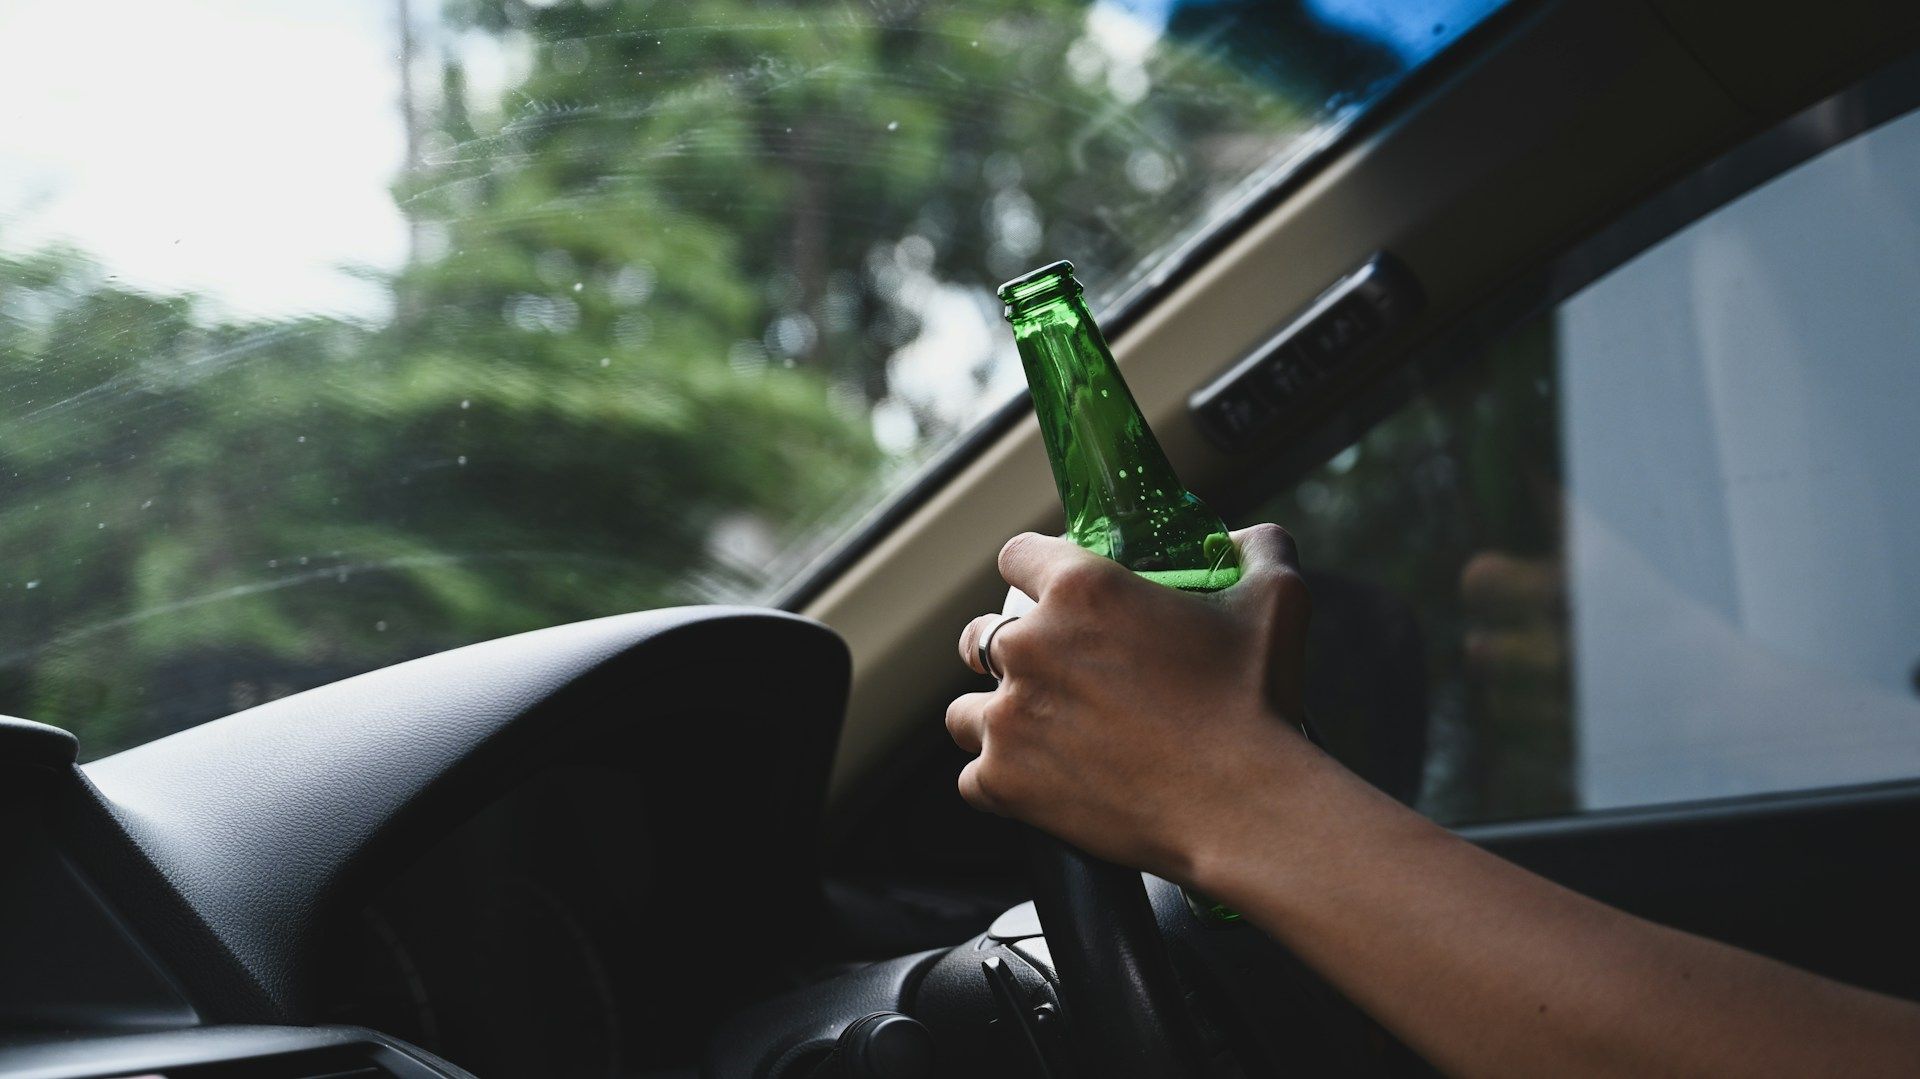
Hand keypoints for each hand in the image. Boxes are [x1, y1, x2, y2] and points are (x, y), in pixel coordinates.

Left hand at [946, 524, 1316, 882]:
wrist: (1241, 804)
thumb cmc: (1254, 702)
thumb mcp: (1275, 601)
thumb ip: (1260, 550)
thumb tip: (1247, 541)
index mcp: (1080, 589)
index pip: (1017, 555)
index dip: (1035, 572)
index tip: (1051, 595)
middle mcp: (1029, 645)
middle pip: (979, 636)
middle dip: (1006, 651)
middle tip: (1051, 675)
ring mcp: (1009, 718)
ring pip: (964, 712)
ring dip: (995, 720)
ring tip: (1037, 736)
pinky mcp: (1004, 781)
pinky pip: (971, 779)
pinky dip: (1000, 784)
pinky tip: (1036, 783)